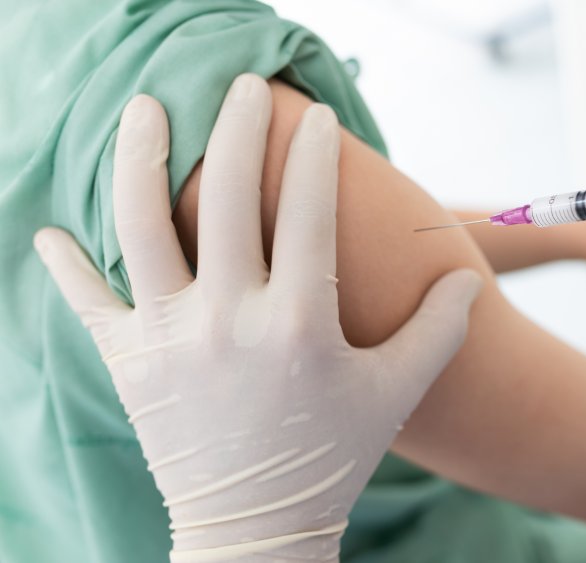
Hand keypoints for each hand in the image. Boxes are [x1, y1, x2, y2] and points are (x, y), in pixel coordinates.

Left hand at [34, 74, 481, 560]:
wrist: (255, 527)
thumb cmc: (334, 455)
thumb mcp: (396, 393)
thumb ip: (439, 331)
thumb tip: (466, 279)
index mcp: (300, 324)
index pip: (308, 213)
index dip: (314, 157)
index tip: (315, 117)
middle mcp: (230, 321)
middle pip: (228, 200)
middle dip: (237, 129)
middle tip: (242, 86)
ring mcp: (172, 340)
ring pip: (142, 228)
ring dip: (142, 160)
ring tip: (147, 110)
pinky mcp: (130, 365)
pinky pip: (88, 304)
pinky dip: (67, 265)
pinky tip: (52, 233)